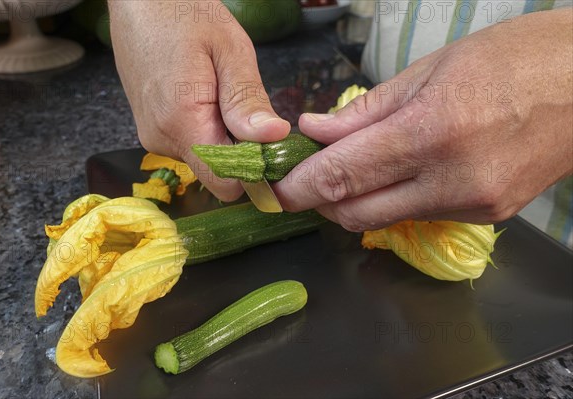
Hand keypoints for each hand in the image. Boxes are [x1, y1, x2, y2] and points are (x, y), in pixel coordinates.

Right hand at [108, 0, 290, 200]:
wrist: (139, 0)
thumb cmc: (183, 13)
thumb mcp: (230, 50)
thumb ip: (247, 100)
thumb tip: (274, 138)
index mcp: (181, 122)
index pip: (225, 182)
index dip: (255, 170)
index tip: (273, 145)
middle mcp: (162, 139)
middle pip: (218, 172)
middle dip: (242, 151)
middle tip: (249, 106)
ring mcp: (154, 136)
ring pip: (206, 159)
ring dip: (225, 136)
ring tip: (224, 93)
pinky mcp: (153, 129)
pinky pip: (191, 144)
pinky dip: (209, 129)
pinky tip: (209, 96)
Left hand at [274, 8, 572, 230]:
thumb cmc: (509, 59)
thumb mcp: (428, 71)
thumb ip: (364, 112)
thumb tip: (314, 133)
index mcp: (429, 133)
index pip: (340, 178)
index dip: (297, 188)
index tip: (272, 188)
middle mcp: (450, 181)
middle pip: (355, 212)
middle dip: (319, 200)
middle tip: (307, 175)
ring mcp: (472, 206)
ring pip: (385, 219)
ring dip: (356, 200)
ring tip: (354, 167)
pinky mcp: (488, 217)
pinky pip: (420, 216)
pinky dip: (396, 200)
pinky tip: (401, 172)